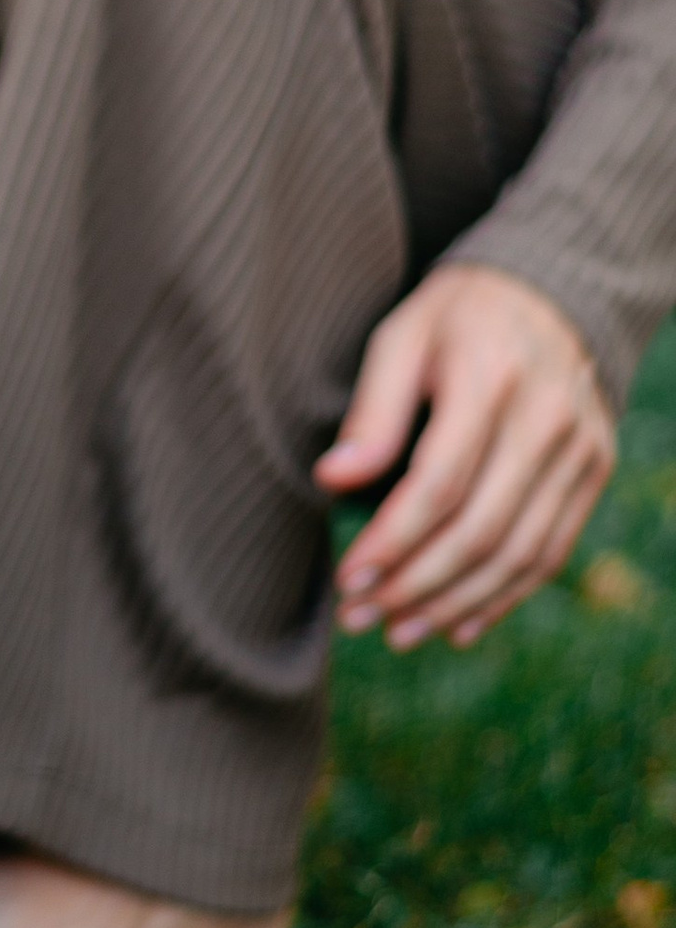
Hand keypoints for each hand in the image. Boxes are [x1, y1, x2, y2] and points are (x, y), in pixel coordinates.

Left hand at [316, 266, 612, 651]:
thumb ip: (372, 412)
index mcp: (491, 379)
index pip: (439, 483)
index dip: (391, 540)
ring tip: (398, 633)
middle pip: (480, 529)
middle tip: (361, 617)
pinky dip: (504, 597)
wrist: (550, 294)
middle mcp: (547, 419)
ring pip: (519, 553)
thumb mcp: (400, 339)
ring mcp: (580, 449)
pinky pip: (551, 551)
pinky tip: (457, 624)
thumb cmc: (456, 320)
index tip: (348, 579)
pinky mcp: (594, 470)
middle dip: (415, 586)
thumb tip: (332, 481)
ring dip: (454, 604)